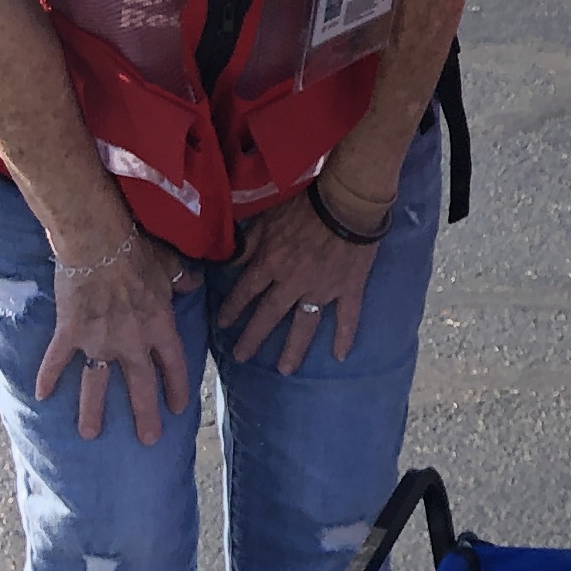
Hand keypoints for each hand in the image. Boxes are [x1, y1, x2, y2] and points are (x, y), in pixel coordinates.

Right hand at [35, 233, 196, 444]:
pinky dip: (48, 377)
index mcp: (159, 327)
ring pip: (98, 384)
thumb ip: (183, 280)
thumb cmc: (136, 253)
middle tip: (148, 440)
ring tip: (90, 434)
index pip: (174, 365)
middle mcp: (132, 342)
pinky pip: (58, 360)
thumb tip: (194, 283)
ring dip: (93, 411)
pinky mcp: (71, 333)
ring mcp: (99, 341)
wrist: (98, 245)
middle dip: (145, 415)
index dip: (177, 388)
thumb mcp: (170, 266)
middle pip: (140, 385)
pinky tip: (41, 396)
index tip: (178, 408)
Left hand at [218, 188, 384, 374]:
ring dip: (293, 349)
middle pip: (268, 315)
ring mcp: (322, 289)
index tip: (222, 325)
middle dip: (253, 338)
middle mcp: (292, 283)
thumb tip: (229, 261)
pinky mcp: (348, 288)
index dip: (231, 310)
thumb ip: (249, 242)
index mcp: (270, 263)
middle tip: (241, 357)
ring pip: (304, 324)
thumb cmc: (306, 201)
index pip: (245, 292)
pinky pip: (347, 316)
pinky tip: (340, 355)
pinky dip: (344, 335)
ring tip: (284, 370)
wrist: (347, 200)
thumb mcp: (267, 215)